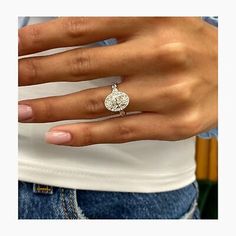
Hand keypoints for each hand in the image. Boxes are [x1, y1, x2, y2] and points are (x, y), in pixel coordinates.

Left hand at [18, 17, 217, 145]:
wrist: (231, 72)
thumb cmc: (190, 46)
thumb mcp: (157, 20)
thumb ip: (114, 24)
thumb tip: (67, 34)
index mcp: (152, 19)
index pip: (80, 26)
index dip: (41, 38)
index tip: (15, 48)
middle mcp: (158, 54)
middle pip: (81, 64)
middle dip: (37, 72)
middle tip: (11, 80)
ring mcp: (166, 92)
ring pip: (96, 102)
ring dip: (52, 108)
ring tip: (22, 111)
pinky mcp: (172, 124)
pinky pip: (120, 130)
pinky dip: (85, 134)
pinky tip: (58, 135)